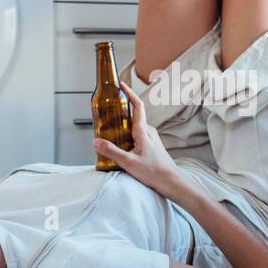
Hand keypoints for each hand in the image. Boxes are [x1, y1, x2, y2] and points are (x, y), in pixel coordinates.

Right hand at [93, 84, 187, 199]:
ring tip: (111, 126)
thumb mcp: (128, 162)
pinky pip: (139, 134)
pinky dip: (129, 133)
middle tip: (109, 108)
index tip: (121, 85)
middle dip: (122, 109)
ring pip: (136, 125)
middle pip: (135, 114)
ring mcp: (152, 138)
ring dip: (125, 123)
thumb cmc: (154, 172)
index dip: (129, 93)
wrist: (171, 182)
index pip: (137, 105)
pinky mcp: (153, 146)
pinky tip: (122, 143)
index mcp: (143, 131)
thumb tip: (96, 142)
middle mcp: (149, 131)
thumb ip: (111, 151)